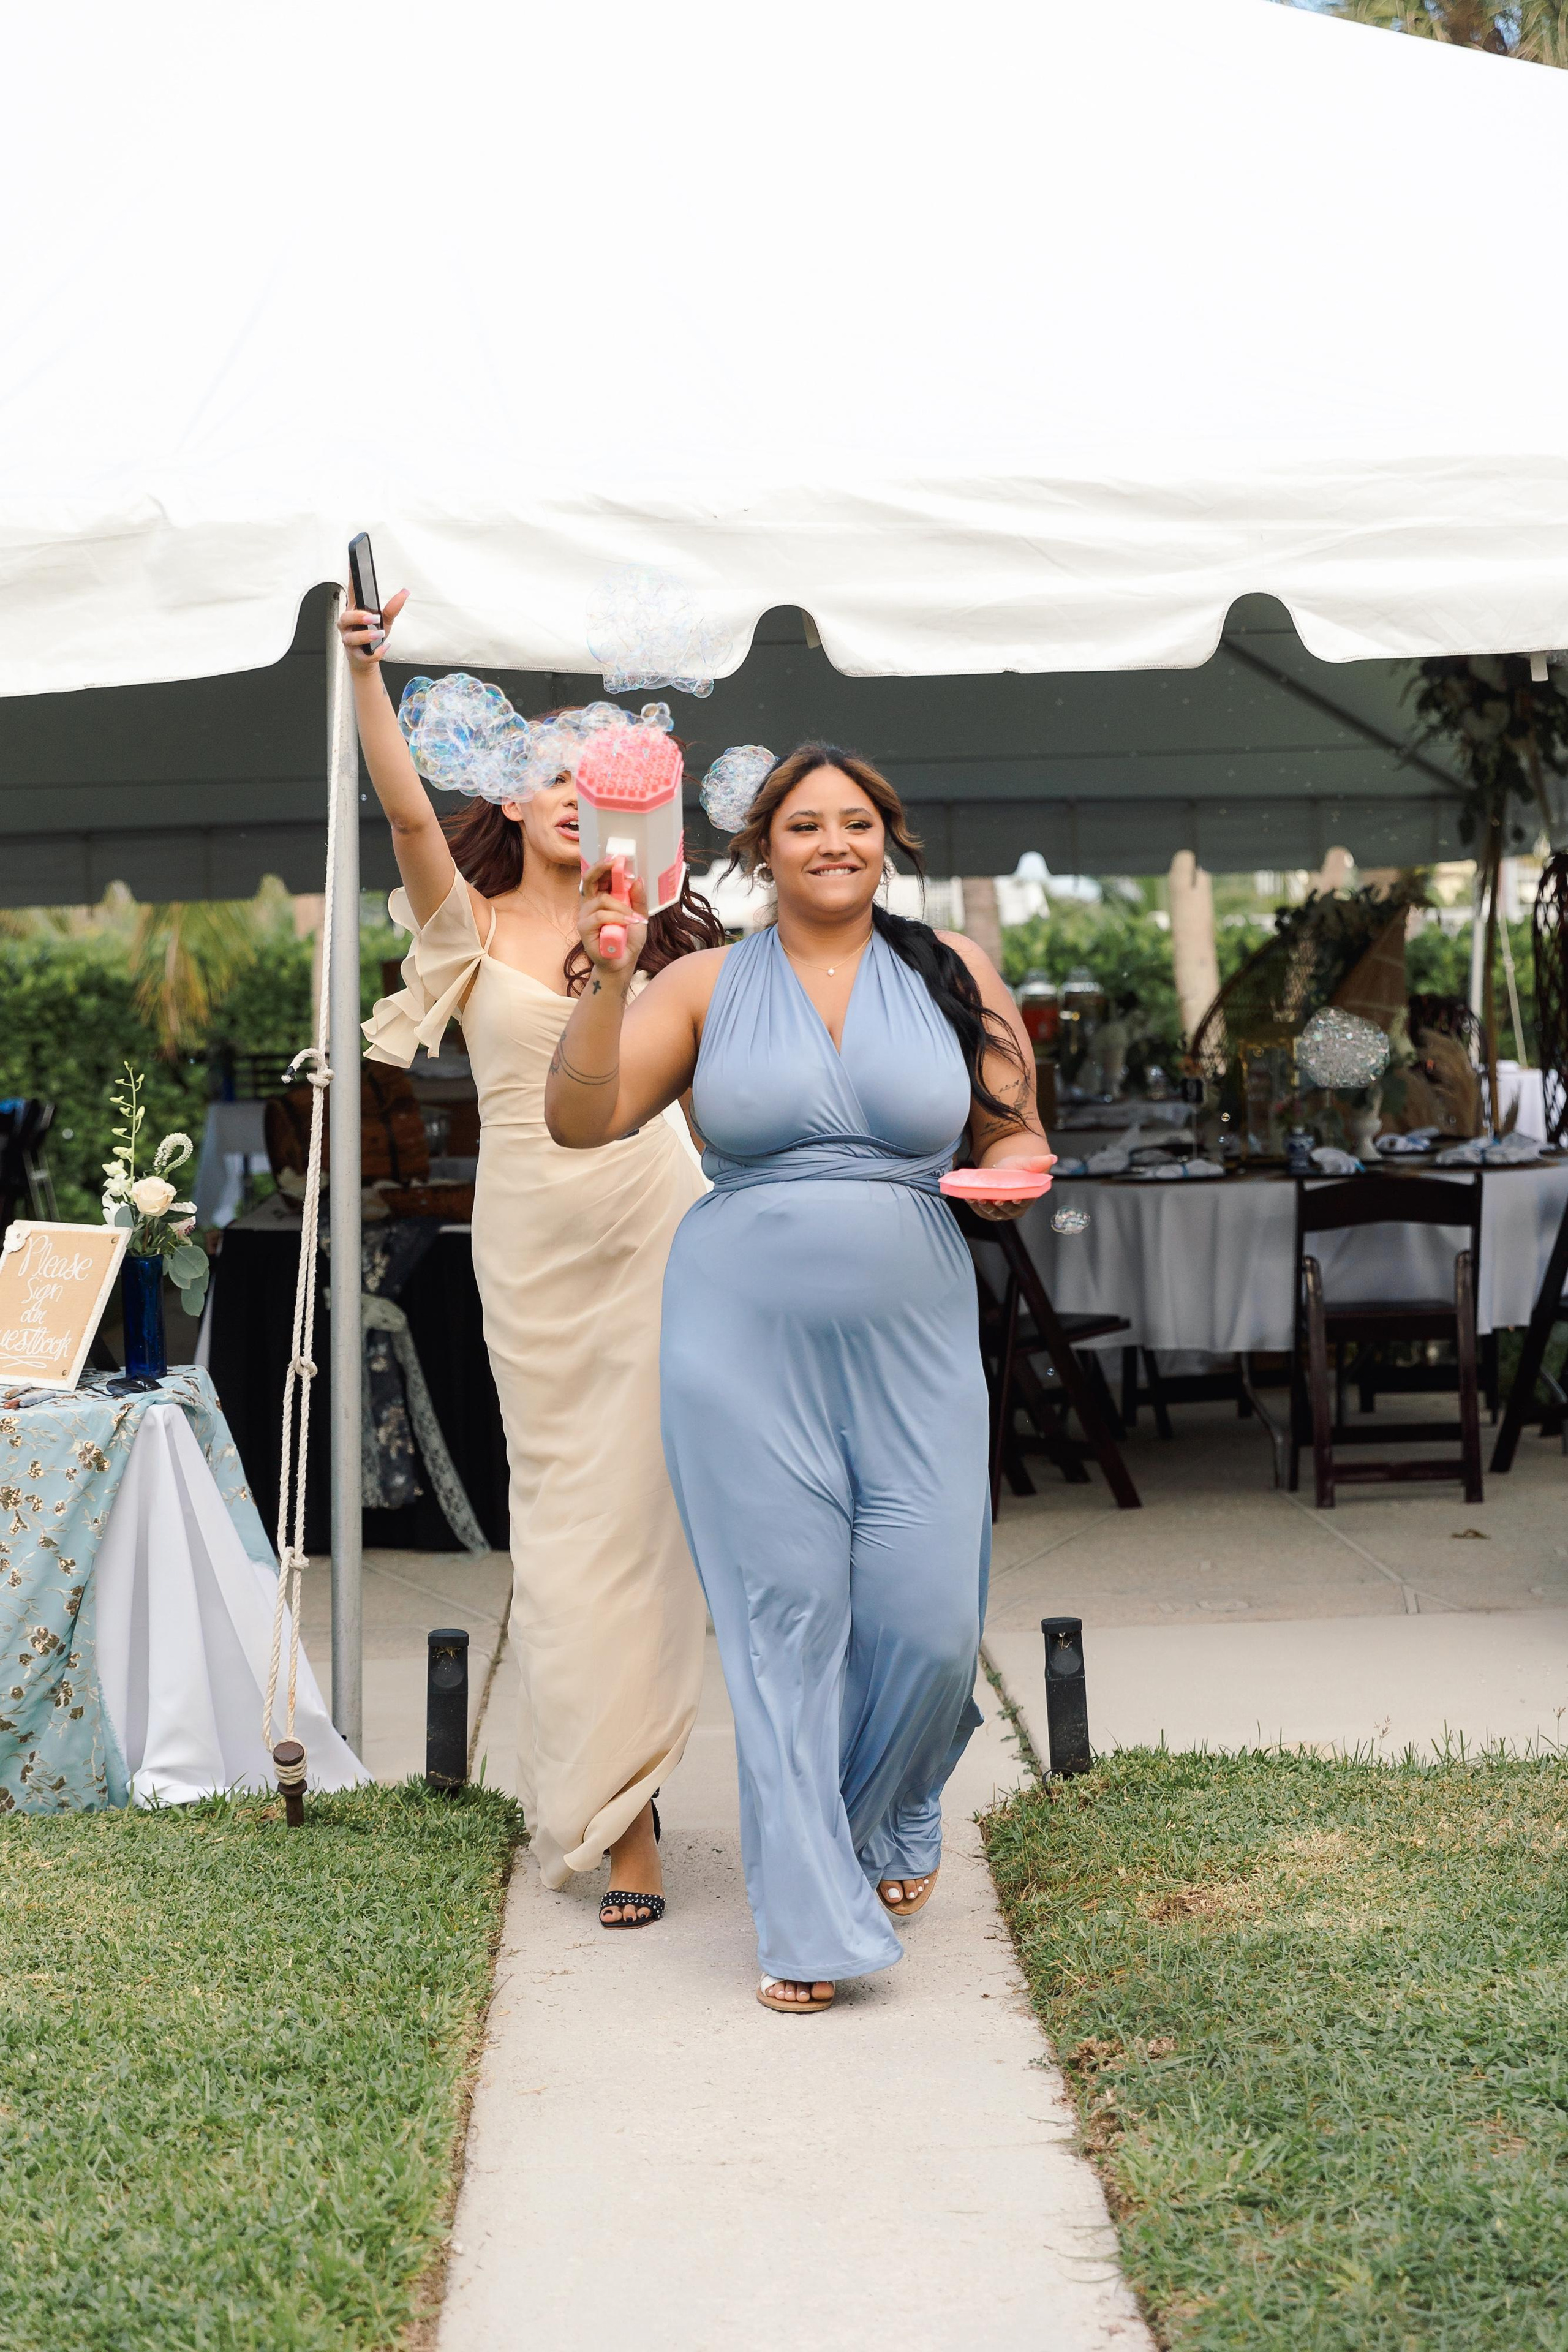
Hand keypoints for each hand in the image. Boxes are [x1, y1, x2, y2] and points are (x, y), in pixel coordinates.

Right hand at [339, 586, 408, 667]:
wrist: (366, 659)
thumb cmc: (372, 637)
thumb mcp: (385, 620)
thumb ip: (392, 607)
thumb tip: (404, 592)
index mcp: (354, 611)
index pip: (351, 593)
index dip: (350, 579)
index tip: (352, 566)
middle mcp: (348, 625)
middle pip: (346, 617)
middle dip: (358, 617)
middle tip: (373, 617)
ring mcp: (350, 639)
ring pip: (351, 637)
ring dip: (365, 636)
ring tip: (378, 634)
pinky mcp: (355, 654)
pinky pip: (362, 654)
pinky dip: (374, 652)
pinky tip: (383, 648)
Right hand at [578, 860, 648, 976]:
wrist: (623, 962)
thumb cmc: (628, 938)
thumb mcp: (639, 915)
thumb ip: (638, 899)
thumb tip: (638, 880)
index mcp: (601, 898)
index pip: (599, 876)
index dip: (606, 865)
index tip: (618, 859)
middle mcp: (590, 904)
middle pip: (589, 879)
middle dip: (602, 868)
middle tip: (616, 863)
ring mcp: (585, 916)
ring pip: (602, 899)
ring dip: (621, 906)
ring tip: (633, 918)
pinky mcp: (584, 929)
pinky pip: (600, 916)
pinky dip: (616, 918)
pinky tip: (626, 923)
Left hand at [970, 1150, 1056, 1221]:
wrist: (1002, 1170)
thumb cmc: (1016, 1168)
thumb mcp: (1026, 1163)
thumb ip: (1037, 1162)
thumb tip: (1052, 1158)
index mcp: (1027, 1199)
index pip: (1024, 1202)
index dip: (1020, 1202)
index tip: (1015, 1198)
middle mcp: (1014, 1209)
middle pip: (1008, 1210)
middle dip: (1001, 1207)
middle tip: (995, 1200)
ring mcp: (1000, 1212)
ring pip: (993, 1213)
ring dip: (985, 1207)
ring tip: (979, 1198)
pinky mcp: (988, 1211)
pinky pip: (981, 1211)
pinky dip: (974, 1205)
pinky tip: (969, 1198)